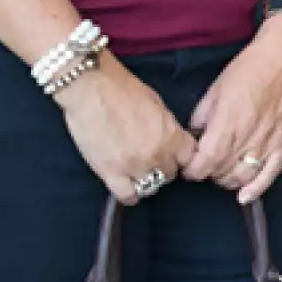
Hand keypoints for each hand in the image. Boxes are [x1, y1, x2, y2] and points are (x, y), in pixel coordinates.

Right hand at [58, 57, 195, 205]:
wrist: (92, 86)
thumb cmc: (121, 87)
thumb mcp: (156, 103)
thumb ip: (166, 126)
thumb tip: (169, 137)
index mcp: (171, 134)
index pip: (189, 159)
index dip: (180, 157)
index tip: (172, 156)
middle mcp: (157, 153)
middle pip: (169, 174)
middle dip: (161, 167)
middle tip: (148, 159)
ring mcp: (134, 165)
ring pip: (150, 187)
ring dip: (145, 180)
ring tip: (135, 171)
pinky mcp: (111, 172)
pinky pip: (127, 196)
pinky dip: (128, 194)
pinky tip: (125, 185)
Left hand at [184, 18, 281, 202]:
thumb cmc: (247, 70)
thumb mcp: (213, 91)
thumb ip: (201, 118)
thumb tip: (193, 137)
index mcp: (227, 123)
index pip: (205, 162)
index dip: (193, 170)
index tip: (189, 167)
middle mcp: (248, 137)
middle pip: (222, 173)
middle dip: (208, 173)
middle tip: (204, 164)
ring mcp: (268, 143)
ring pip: (243, 178)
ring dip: (227, 181)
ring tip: (220, 172)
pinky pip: (270, 174)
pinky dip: (256, 189)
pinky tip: (244, 197)